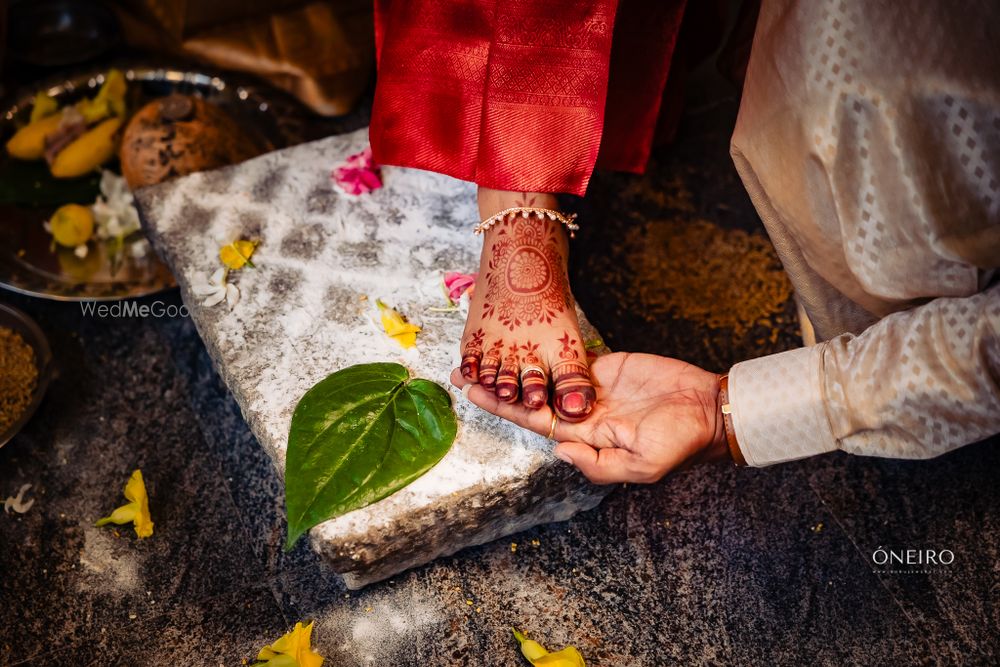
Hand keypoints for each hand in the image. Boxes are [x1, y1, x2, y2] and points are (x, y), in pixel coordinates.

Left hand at [451, 352, 729, 483]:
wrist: (708, 409)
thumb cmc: (678, 443)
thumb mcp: (640, 466)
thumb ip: (598, 465)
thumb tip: (558, 451)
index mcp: (584, 436)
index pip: (533, 420)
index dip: (502, 407)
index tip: (472, 393)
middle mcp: (580, 411)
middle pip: (529, 395)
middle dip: (496, 385)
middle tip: (461, 369)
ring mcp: (590, 386)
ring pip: (544, 373)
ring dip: (515, 363)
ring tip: (483, 350)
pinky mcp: (605, 365)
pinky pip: (570, 355)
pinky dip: (547, 348)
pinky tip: (523, 338)